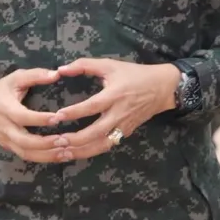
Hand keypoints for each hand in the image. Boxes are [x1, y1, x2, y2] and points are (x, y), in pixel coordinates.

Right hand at [0, 69, 64, 159]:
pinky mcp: (9, 147)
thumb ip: (35, 75)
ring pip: (26, 153)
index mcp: (6, 109)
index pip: (24, 117)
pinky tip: (59, 156)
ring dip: (47, 155)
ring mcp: (6, 140)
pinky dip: (43, 158)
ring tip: (67, 153)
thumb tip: (57, 74)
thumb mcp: (14, 78)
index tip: (58, 118)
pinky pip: (26, 156)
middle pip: (25, 142)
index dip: (40, 119)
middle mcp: (6, 128)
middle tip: (65, 140)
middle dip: (45, 143)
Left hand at [26, 59, 181, 161]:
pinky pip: (107, 146)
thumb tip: (60, 69)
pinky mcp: (126, 133)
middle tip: (56, 141)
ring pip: (101, 144)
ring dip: (81, 150)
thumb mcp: (111, 65)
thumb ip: (85, 65)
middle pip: (96, 132)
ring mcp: (123, 126)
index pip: (93, 106)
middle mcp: (119, 113)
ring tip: (62, 153)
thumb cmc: (135, 74)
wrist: (163, 88)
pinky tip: (76, 154)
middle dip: (75, 139)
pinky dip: (91, 151)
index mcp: (115, 94)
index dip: (74, 112)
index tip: (57, 117)